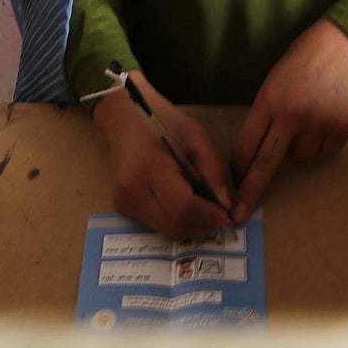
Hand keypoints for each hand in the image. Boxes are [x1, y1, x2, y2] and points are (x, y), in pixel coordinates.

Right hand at [91, 73, 232, 241]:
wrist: (122, 118)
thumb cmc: (162, 121)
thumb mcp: (195, 136)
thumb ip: (213, 168)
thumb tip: (225, 203)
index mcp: (150, 166)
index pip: (183, 206)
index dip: (208, 215)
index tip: (225, 214)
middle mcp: (132, 190)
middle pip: (174, 225)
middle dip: (201, 226)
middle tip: (219, 218)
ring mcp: (123, 201)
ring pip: (165, 229)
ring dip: (190, 228)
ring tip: (205, 214)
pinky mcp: (121, 207)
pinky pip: (155, 224)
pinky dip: (175, 222)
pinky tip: (186, 208)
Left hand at [229, 19, 347, 222]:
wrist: (342, 43)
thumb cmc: (301, 60)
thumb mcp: (273, 82)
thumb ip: (266, 114)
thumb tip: (255, 152)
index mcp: (269, 101)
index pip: (246, 146)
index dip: (238, 167)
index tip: (232, 182)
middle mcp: (293, 116)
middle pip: (267, 164)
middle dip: (250, 193)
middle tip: (238, 215)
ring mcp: (319, 123)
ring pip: (301, 160)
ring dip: (299, 150)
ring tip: (307, 123)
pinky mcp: (343, 127)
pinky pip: (325, 153)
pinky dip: (322, 144)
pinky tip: (324, 121)